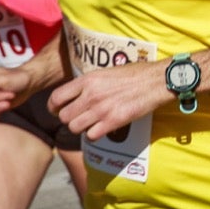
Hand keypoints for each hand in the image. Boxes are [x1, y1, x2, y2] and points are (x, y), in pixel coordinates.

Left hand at [47, 61, 169, 140]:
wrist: (156, 81)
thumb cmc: (134, 75)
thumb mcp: (105, 73)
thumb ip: (89, 84)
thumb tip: (76, 95)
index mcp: (87, 80)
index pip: (56, 98)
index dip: (53, 108)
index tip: (57, 111)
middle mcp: (91, 95)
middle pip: (64, 116)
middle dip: (69, 120)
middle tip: (78, 119)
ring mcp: (101, 109)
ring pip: (75, 128)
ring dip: (81, 129)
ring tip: (90, 124)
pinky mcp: (113, 121)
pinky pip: (91, 135)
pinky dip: (94, 135)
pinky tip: (101, 129)